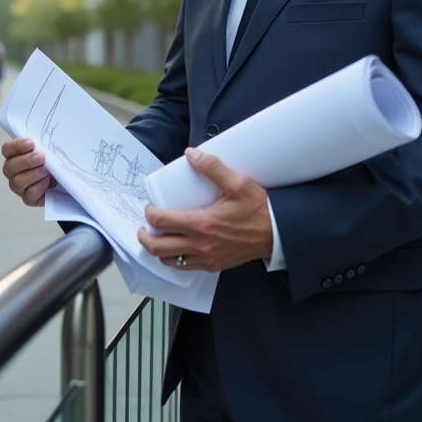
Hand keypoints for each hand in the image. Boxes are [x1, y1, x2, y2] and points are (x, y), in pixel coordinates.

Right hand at [1, 137, 56, 206]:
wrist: (62, 179)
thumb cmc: (51, 161)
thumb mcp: (47, 149)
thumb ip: (42, 143)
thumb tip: (45, 138)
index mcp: (13, 156)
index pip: (7, 149)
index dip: (16, 146)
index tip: (30, 143)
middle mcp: (12, 172)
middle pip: (10, 166)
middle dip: (26, 161)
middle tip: (40, 157)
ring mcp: (18, 187)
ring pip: (19, 181)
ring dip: (34, 174)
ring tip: (46, 170)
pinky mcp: (28, 199)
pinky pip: (30, 194)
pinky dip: (40, 187)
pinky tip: (49, 181)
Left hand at [137, 148, 272, 271]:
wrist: (276, 233)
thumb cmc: (258, 209)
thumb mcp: (237, 183)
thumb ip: (213, 167)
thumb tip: (191, 154)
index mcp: (202, 224)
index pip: (162, 221)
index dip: (150, 213)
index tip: (151, 206)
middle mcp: (200, 245)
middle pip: (158, 247)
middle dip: (145, 236)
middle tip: (145, 226)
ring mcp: (206, 258)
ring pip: (169, 261)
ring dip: (159, 249)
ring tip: (158, 236)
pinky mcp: (213, 265)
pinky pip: (185, 267)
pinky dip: (175, 259)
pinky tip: (177, 247)